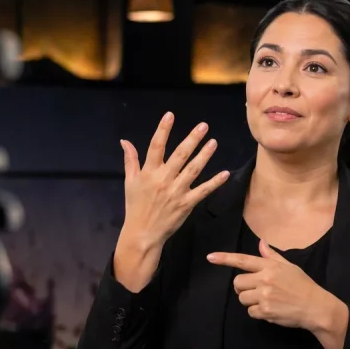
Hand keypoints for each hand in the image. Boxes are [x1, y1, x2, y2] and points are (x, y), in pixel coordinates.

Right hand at [119, 112, 229, 250]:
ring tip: (213, 142)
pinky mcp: (186, 204)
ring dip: (204, 155)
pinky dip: (214, 182)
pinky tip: (224, 173)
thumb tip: (124, 141)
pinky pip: (203, 191)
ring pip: (193, 169)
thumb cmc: (135, 207)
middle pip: (180, 155)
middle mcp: (163, 179)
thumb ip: (130, 160)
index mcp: (149, 173)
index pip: (156, 146)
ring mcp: (176, 192)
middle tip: (203, 126)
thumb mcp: (130, 182)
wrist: (142, 233)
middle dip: (192, 139)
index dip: (163, 130)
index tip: (170, 115)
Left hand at [207, 239, 334, 330]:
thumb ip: (272, 256)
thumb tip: (261, 243)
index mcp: (270, 266)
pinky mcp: (266, 310)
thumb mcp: (289, 267)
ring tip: (266, 300)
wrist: (316, 307)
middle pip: (237, 283)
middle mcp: (265, 279)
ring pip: (242, 298)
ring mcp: (265, 295)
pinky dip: (258, 313)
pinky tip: (270, 310)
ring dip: (250, 301)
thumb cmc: (303, 285)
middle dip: (243, 288)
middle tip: (257, 290)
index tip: (210, 257)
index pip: (243, 260)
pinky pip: (250, 312)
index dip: (225, 259)